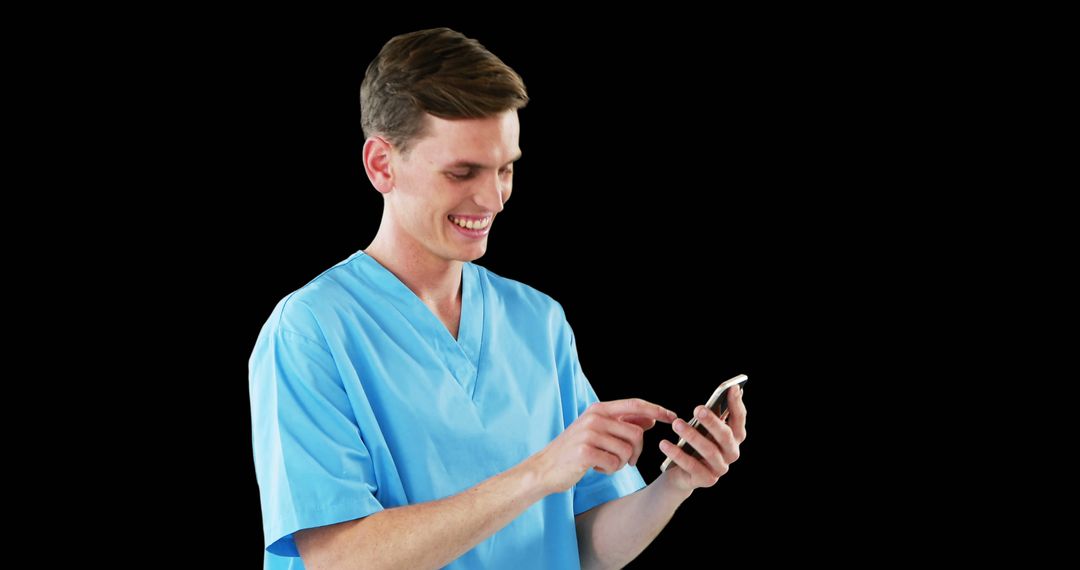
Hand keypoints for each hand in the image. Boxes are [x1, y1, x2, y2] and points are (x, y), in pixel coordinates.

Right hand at [528, 399, 675, 495]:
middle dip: (637, 450)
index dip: (657, 409)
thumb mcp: (598, 431)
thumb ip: (623, 422)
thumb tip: (651, 417)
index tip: (673, 416)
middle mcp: (594, 417)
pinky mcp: (586, 452)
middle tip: (627, 460)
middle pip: (636, 432)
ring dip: (621, 462)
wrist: (544, 468)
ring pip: (627, 450)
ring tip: (604, 462)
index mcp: (598, 409)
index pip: (635, 404)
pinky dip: (610, 469)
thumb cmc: (574, 451)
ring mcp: (589, 433)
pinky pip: (615, 463)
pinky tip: (596, 468)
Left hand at [659, 385, 746, 494]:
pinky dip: (678, 455)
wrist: (681, 472)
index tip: (731, 388)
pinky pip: (692, 466)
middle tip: (697, 409)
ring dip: (692, 436)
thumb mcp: (703, 428)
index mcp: (734, 438)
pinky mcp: (706, 480)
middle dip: (712, 422)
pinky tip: (665, 444)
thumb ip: (714, 413)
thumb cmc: (694, 443)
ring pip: (709, 451)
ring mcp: (720, 468)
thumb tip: (730, 391)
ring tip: (676, 424)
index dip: (737, 405)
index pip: (739, 420)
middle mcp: (731, 453)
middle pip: (726, 436)